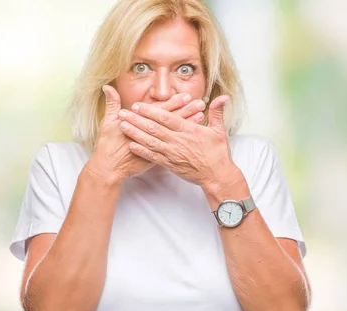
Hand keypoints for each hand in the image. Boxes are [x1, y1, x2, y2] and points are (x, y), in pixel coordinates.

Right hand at [85, 85, 205, 183]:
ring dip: (188, 124)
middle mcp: (150, 134)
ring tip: (202, 115)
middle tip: (200, 103)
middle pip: (172, 120)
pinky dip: (183, 140)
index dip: (174, 103)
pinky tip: (193, 135)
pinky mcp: (158, 157)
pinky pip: (175, 146)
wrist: (109, 168)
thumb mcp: (108, 123)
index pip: (161, 110)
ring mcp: (155, 146)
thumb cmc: (108, 145)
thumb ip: (112, 104)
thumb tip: (107, 87)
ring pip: (175, 133)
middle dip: (186, 111)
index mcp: (140, 122)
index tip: (186, 96)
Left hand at [117, 95, 238, 188]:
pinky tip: (131, 145)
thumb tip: (223, 97)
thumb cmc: (218, 154)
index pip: (166, 118)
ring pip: (150, 141)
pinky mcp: (170, 164)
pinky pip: (153, 157)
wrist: (217, 176)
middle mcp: (178, 141)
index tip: (138, 105)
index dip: (150, 111)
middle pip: (153, 128)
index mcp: (189, 130)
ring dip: (135, 133)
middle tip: (123, 113)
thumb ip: (217, 112)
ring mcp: (173, 153)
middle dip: (136, 119)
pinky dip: (141, 151)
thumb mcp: (220, 131)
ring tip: (122, 126)